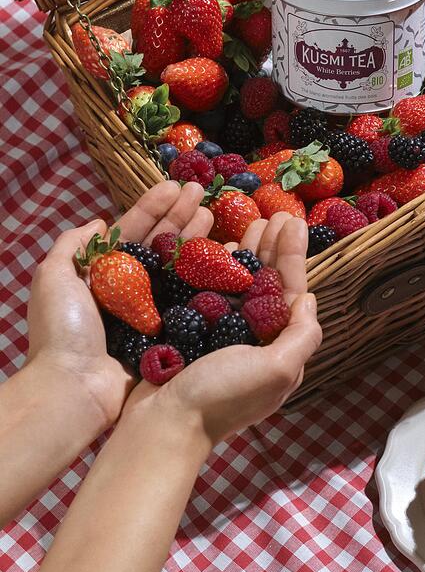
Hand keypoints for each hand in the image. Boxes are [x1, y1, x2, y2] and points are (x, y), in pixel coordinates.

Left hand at [26, 181, 213, 429]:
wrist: (75, 387)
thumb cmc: (63, 331)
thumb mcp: (53, 279)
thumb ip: (71, 247)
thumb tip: (98, 222)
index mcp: (104, 272)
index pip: (132, 231)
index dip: (153, 207)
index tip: (174, 185)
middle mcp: (129, 287)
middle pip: (160, 243)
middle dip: (180, 215)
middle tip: (202, 191)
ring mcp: (151, 308)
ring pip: (179, 265)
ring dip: (196, 238)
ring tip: (214, 214)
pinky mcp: (169, 330)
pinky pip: (191, 297)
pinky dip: (207, 276)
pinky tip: (224, 256)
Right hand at [125, 213, 321, 446]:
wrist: (162, 422)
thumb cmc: (222, 395)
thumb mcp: (278, 369)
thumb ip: (301, 336)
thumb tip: (308, 301)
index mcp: (277, 348)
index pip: (290, 293)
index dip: (293, 257)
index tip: (294, 223)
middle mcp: (253, 339)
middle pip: (268, 283)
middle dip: (274, 248)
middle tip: (276, 213)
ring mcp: (222, 334)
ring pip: (241, 283)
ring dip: (249, 252)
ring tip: (252, 221)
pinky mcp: (193, 330)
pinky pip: (210, 291)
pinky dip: (218, 268)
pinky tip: (221, 247)